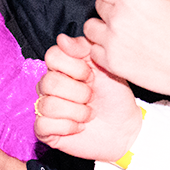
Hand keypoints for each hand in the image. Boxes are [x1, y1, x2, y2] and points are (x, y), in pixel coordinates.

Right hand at [35, 35, 143, 161]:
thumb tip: (61, 39)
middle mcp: (49, 86)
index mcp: (61, 68)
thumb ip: (84, 48)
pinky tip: (79, 127)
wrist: (125, 127)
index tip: (91, 76)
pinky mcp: (44, 131)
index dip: (75, 67)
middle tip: (92, 97)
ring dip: (77, 112)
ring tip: (89, 114)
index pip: (52, 56)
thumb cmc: (114, 96)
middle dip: (79, 92)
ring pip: (48, 105)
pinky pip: (43, 125)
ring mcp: (44, 108)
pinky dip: (67, 127)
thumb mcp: (104, 66)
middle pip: (49, 82)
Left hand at [83, 0, 169, 108]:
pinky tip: (125, 50)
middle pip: (97, 5)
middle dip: (111, 7)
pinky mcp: (111, 63)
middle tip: (133, 18)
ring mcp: (112, 43)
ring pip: (91, 28)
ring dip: (103, 29)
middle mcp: (118, 19)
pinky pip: (94, 50)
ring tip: (126, 35)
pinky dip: (105, 50)